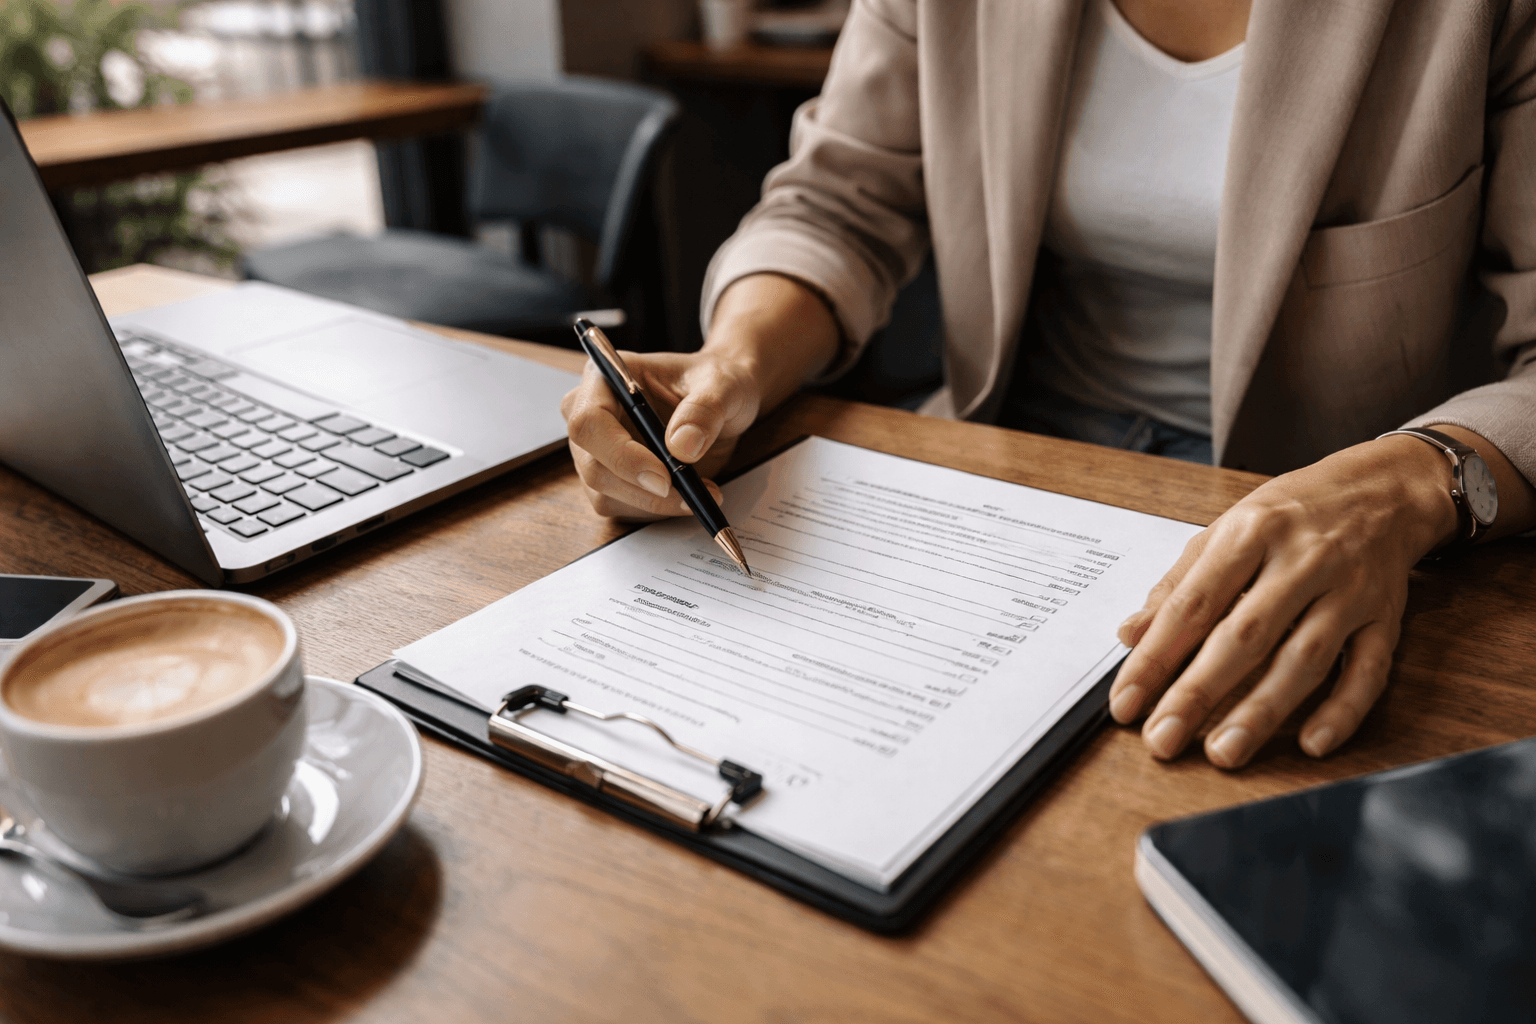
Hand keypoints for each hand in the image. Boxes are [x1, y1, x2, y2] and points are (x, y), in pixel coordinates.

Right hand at [562, 272, 840, 519]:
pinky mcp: (615, 481)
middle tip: (700, 500)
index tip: (668, 477)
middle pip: (592, 466)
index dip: (622, 456)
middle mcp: (589, 415)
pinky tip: (694, 505)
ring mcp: (599, 451)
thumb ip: (705, 410)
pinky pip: (624, 510)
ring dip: (655, 508)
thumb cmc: (724, 377)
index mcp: (601, 378)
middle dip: (647, 490)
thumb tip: (683, 447)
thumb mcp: (726, 384)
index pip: (589, 424)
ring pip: (606, 495)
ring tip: (706, 498)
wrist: (730, 396)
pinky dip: (658, 516)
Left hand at [1107, 435, 1462, 767]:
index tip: (1126, 702)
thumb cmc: (1291, 513)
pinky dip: (1343, 710)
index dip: (1155, 657)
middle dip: (1198, 693)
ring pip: (1303, 659)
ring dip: (1262, 711)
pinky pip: (1368, 671)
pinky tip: (1313, 743)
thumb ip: (1179, 583)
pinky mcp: (1386, 618)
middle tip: (1161, 739)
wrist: (1382, 489)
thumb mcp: (1227, 528)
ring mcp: (1349, 591)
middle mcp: (1301, 560)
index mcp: (1249, 533)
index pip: (1192, 604)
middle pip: (1244, 636)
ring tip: (1224, 752)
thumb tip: (1131, 634)